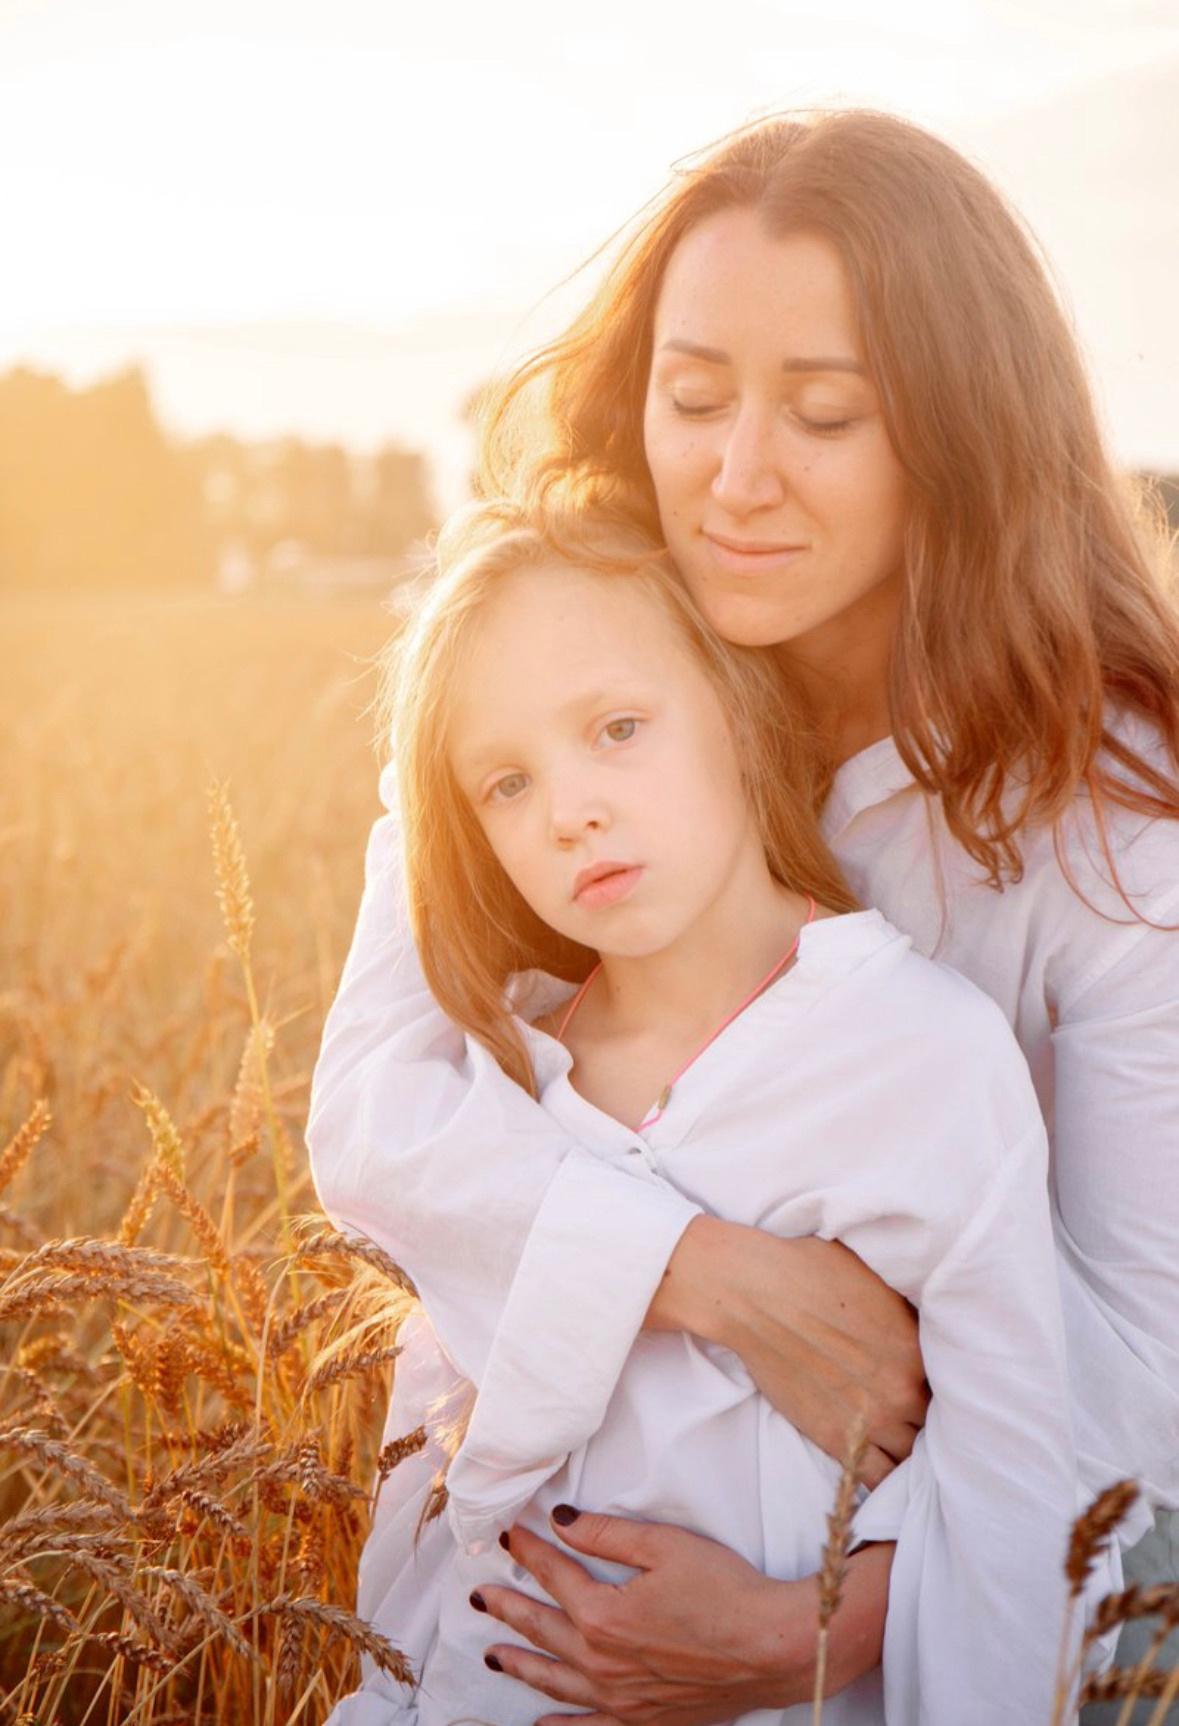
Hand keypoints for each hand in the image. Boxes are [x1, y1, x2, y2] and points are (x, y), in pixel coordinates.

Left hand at [474, 1509, 890, 1725]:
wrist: (772, 1646)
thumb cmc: (724, 1590)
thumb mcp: (662, 1545)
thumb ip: (603, 1535)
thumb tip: (559, 1521)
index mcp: (602, 1615)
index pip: (554, 1574)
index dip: (529, 1550)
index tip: (508, 1534)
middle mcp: (601, 1663)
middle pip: (542, 1629)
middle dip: (508, 1607)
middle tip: (480, 1595)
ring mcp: (620, 1698)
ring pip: (555, 1680)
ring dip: (520, 1664)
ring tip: (492, 1653)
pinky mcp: (644, 1719)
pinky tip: (542, 1725)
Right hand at [649, 1221, 927, 1486]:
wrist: (756, 1294)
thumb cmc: (811, 1272)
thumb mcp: (876, 1281)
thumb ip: (907, 1314)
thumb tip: (924, 1322)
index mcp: (917, 1349)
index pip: (952, 1383)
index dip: (943, 1383)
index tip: (930, 1381)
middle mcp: (902, 1390)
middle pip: (937, 1424)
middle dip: (930, 1419)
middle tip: (917, 1411)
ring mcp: (870, 1420)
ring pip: (913, 1457)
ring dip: (911, 1449)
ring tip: (902, 1439)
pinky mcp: (836, 1439)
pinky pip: (877, 1478)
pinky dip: (886, 1479)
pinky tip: (884, 1466)